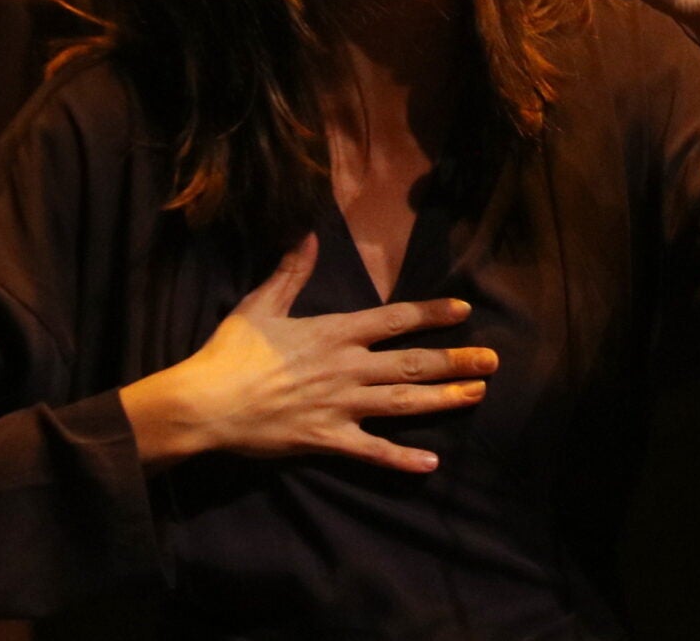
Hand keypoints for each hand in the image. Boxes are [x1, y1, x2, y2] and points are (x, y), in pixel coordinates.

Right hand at [118, 235, 495, 473]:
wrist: (206, 404)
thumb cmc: (230, 353)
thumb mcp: (260, 305)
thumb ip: (290, 272)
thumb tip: (308, 235)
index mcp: (334, 332)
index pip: (394, 319)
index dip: (431, 314)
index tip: (464, 312)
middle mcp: (347, 367)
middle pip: (413, 363)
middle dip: (456, 361)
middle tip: (493, 361)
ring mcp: (341, 405)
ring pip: (404, 403)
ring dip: (444, 399)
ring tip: (477, 395)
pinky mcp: (328, 439)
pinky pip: (373, 452)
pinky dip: (401, 459)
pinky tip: (431, 464)